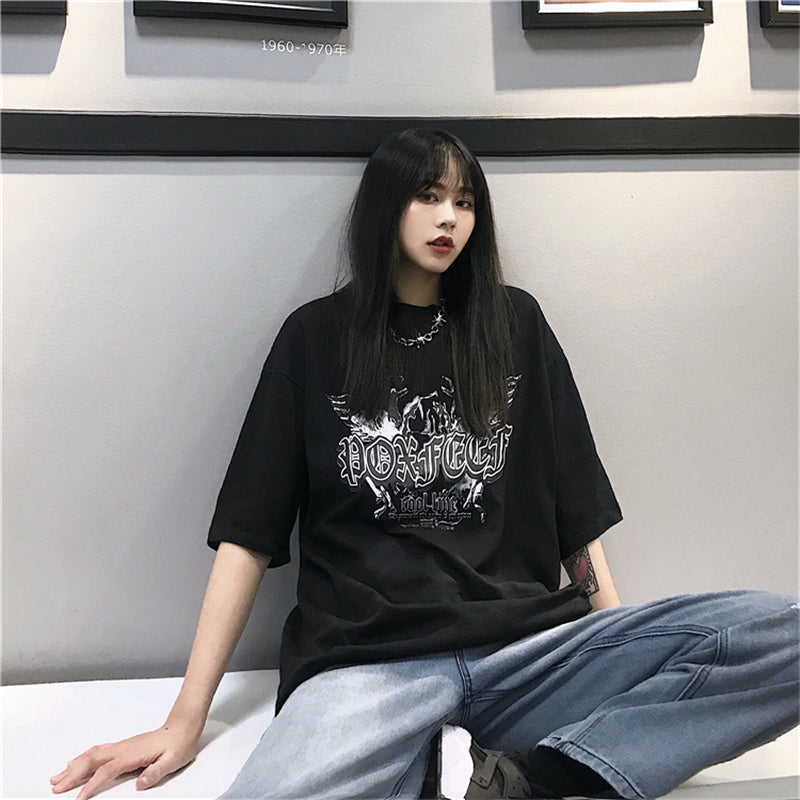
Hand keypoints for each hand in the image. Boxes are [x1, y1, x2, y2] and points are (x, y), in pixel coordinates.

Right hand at [49, 720, 201, 799]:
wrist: (184, 725)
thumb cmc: (179, 743)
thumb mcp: (173, 760)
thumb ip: (156, 772)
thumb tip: (141, 782)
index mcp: (133, 753)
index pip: (107, 771)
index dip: (92, 785)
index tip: (78, 798)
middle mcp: (125, 748)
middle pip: (93, 760)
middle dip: (73, 774)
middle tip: (56, 786)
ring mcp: (123, 745)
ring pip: (93, 754)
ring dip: (75, 765)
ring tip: (58, 776)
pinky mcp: (125, 746)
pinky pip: (99, 751)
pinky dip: (84, 757)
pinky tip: (78, 761)